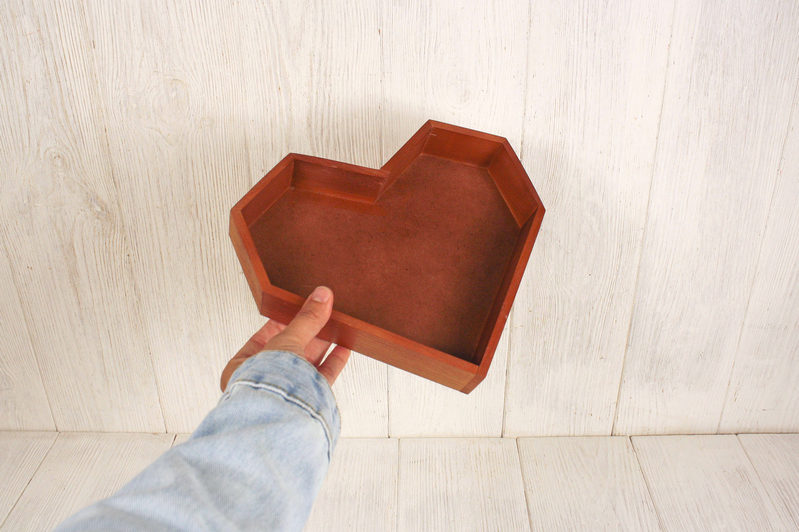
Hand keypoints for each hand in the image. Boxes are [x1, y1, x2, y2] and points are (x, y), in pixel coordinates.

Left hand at [220, 286, 350, 390]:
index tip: (298, 306)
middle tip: (322, 311)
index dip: (281, 321)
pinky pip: (322, 378)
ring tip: (337, 325)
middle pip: (289, 350)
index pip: (263, 338)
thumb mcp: (286, 340)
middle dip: (307, 331)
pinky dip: (334, 362)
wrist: (279, 420)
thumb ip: (306, 319)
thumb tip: (322, 296)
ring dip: (322, 344)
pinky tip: (344, 348)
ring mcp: (286, 393)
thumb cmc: (266, 387)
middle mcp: (263, 383)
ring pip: (307, 363)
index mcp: (242, 368)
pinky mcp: (307, 403)